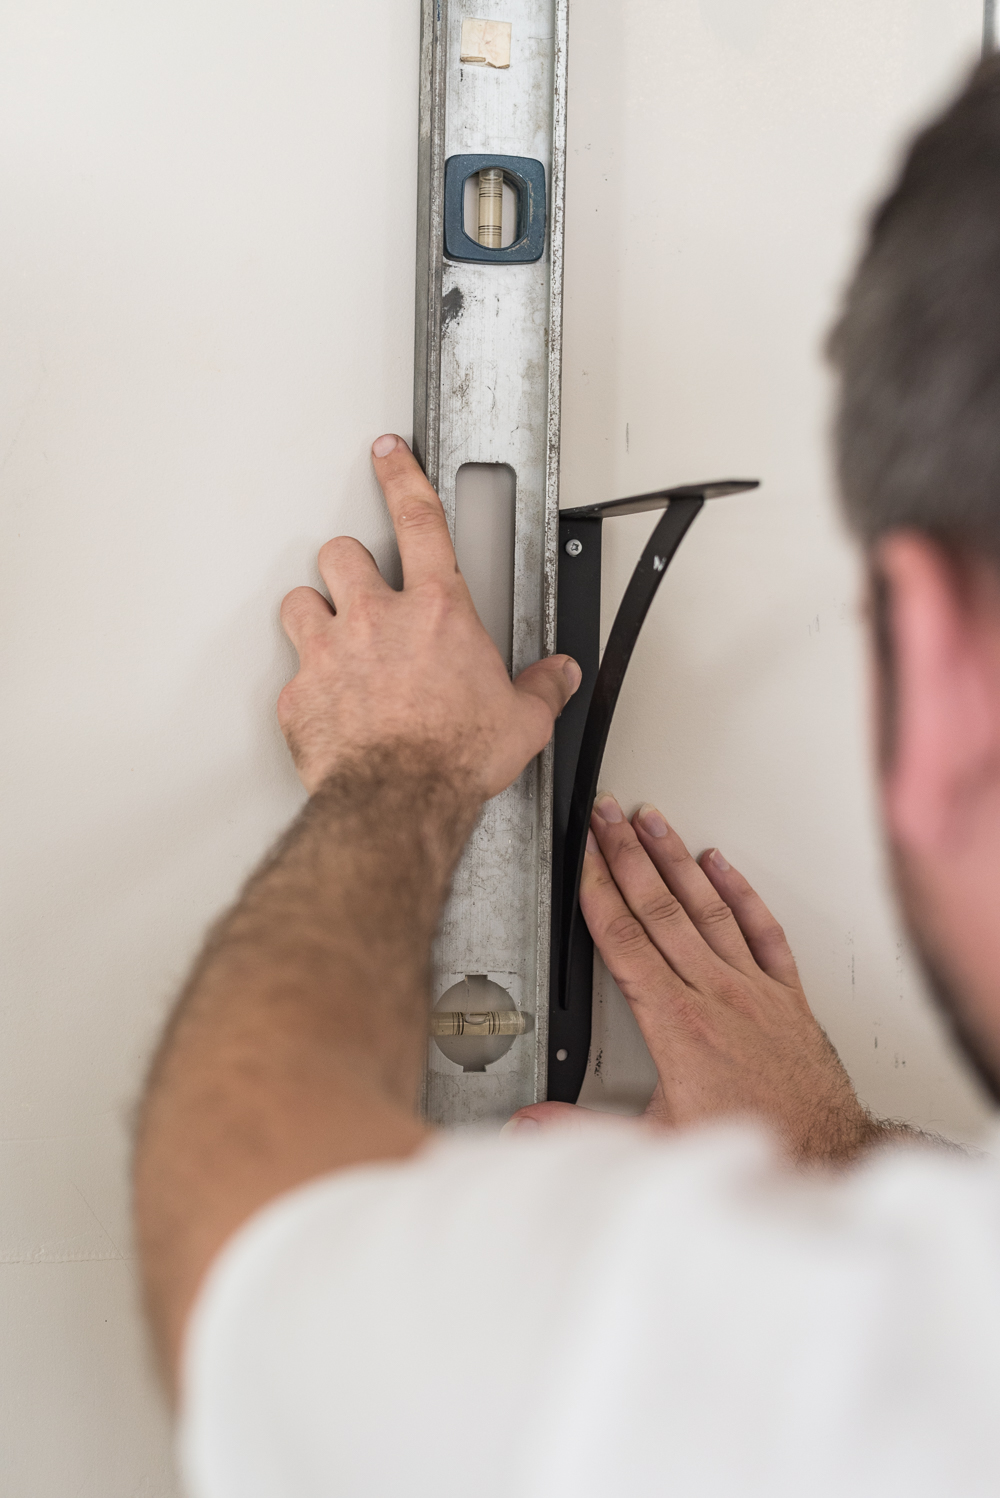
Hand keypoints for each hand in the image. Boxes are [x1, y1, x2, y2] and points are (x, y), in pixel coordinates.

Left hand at [278, 435, 580, 797]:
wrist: (398, 800)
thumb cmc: (453, 756)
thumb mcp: (520, 721)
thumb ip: (541, 689)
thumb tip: (558, 677)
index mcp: (436, 611)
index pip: (417, 518)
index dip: (401, 475)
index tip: (389, 454)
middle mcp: (376, 618)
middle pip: (340, 553)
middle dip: (348, 565)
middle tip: (362, 590)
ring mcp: (329, 651)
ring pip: (300, 600)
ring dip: (314, 614)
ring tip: (332, 638)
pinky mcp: (299, 693)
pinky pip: (291, 671)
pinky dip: (305, 682)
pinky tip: (325, 701)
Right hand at [514, 796, 877, 1162]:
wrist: (823, 1157)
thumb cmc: (746, 1145)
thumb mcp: (653, 1144)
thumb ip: (583, 1128)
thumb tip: (529, 1123)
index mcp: (676, 1025)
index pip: (625, 941)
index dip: (600, 891)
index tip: (583, 856)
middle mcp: (716, 995)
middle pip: (659, 908)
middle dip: (627, 854)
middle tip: (607, 815)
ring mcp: (754, 989)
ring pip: (707, 907)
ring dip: (675, 858)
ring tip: (652, 821)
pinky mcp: (787, 994)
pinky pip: (761, 929)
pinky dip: (740, 891)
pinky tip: (720, 863)